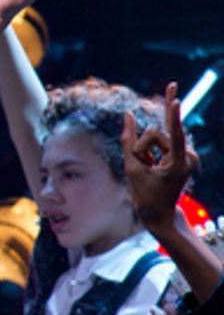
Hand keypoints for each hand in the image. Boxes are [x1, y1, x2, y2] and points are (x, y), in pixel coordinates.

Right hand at [123, 82, 195, 229]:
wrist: (160, 213)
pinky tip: (151, 162)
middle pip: (155, 135)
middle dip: (141, 147)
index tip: (176, 101)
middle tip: (140, 163)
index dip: (172, 117)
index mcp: (179, 164)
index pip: (173, 135)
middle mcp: (188, 155)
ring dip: (145, 150)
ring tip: (147, 168)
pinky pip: (161, 140)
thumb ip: (127, 141)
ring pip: (157, 136)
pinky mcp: (183, 151)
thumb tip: (127, 114)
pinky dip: (150, 149)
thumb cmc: (145, 195)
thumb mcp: (131, 168)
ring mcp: (187, 153)